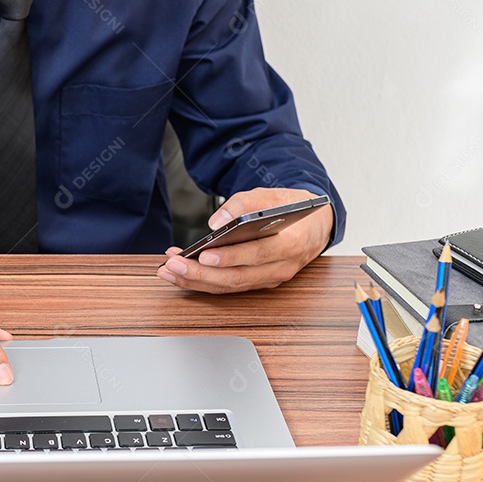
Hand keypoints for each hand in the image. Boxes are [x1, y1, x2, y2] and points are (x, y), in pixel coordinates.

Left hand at [157, 188, 333, 293]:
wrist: (315, 226)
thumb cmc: (293, 210)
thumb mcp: (274, 195)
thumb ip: (246, 203)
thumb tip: (218, 221)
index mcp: (291, 243)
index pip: (258, 254)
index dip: (230, 257)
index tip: (204, 255)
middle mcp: (281, 267)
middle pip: (238, 276)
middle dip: (201, 274)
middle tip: (173, 264)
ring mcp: (270, 278)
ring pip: (230, 285)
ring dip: (196, 281)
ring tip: (168, 269)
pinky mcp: (258, 282)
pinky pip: (229, 286)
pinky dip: (203, 281)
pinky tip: (181, 272)